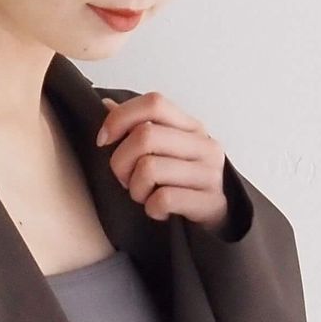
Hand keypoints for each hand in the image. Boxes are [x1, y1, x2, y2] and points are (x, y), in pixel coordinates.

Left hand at [94, 92, 230, 232]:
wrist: (217, 219)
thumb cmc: (182, 183)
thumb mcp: (165, 150)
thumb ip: (139, 126)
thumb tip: (107, 105)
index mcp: (191, 126)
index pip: (153, 103)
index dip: (120, 118)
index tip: (103, 140)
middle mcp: (204, 144)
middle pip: (145, 135)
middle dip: (121, 162)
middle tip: (124, 179)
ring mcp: (209, 173)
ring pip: (149, 169)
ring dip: (135, 189)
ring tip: (144, 196)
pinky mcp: (209, 201)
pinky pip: (163, 199)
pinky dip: (152, 209)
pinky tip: (158, 211)